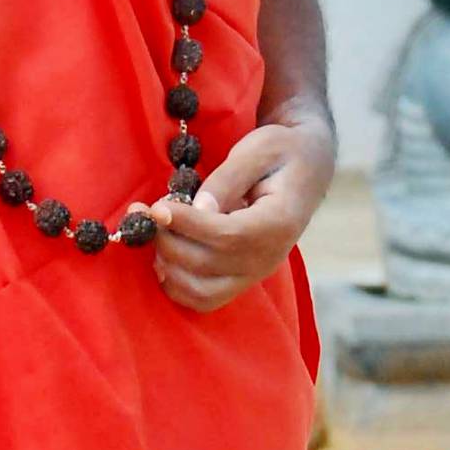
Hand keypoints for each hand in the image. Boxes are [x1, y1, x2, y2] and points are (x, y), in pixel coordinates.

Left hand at [139, 116, 333, 315]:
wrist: (305, 168)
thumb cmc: (281, 151)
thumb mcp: (258, 150)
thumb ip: (228, 179)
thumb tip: (199, 207)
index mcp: (279, 223)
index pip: (227, 236)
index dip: (187, 225)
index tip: (156, 208)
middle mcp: (269, 257)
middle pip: (208, 265)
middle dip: (167, 240)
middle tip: (144, 212)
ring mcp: (255, 273)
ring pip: (202, 291)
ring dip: (168, 266)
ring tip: (155, 233)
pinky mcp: (242, 280)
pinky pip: (205, 299)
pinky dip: (176, 286)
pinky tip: (163, 257)